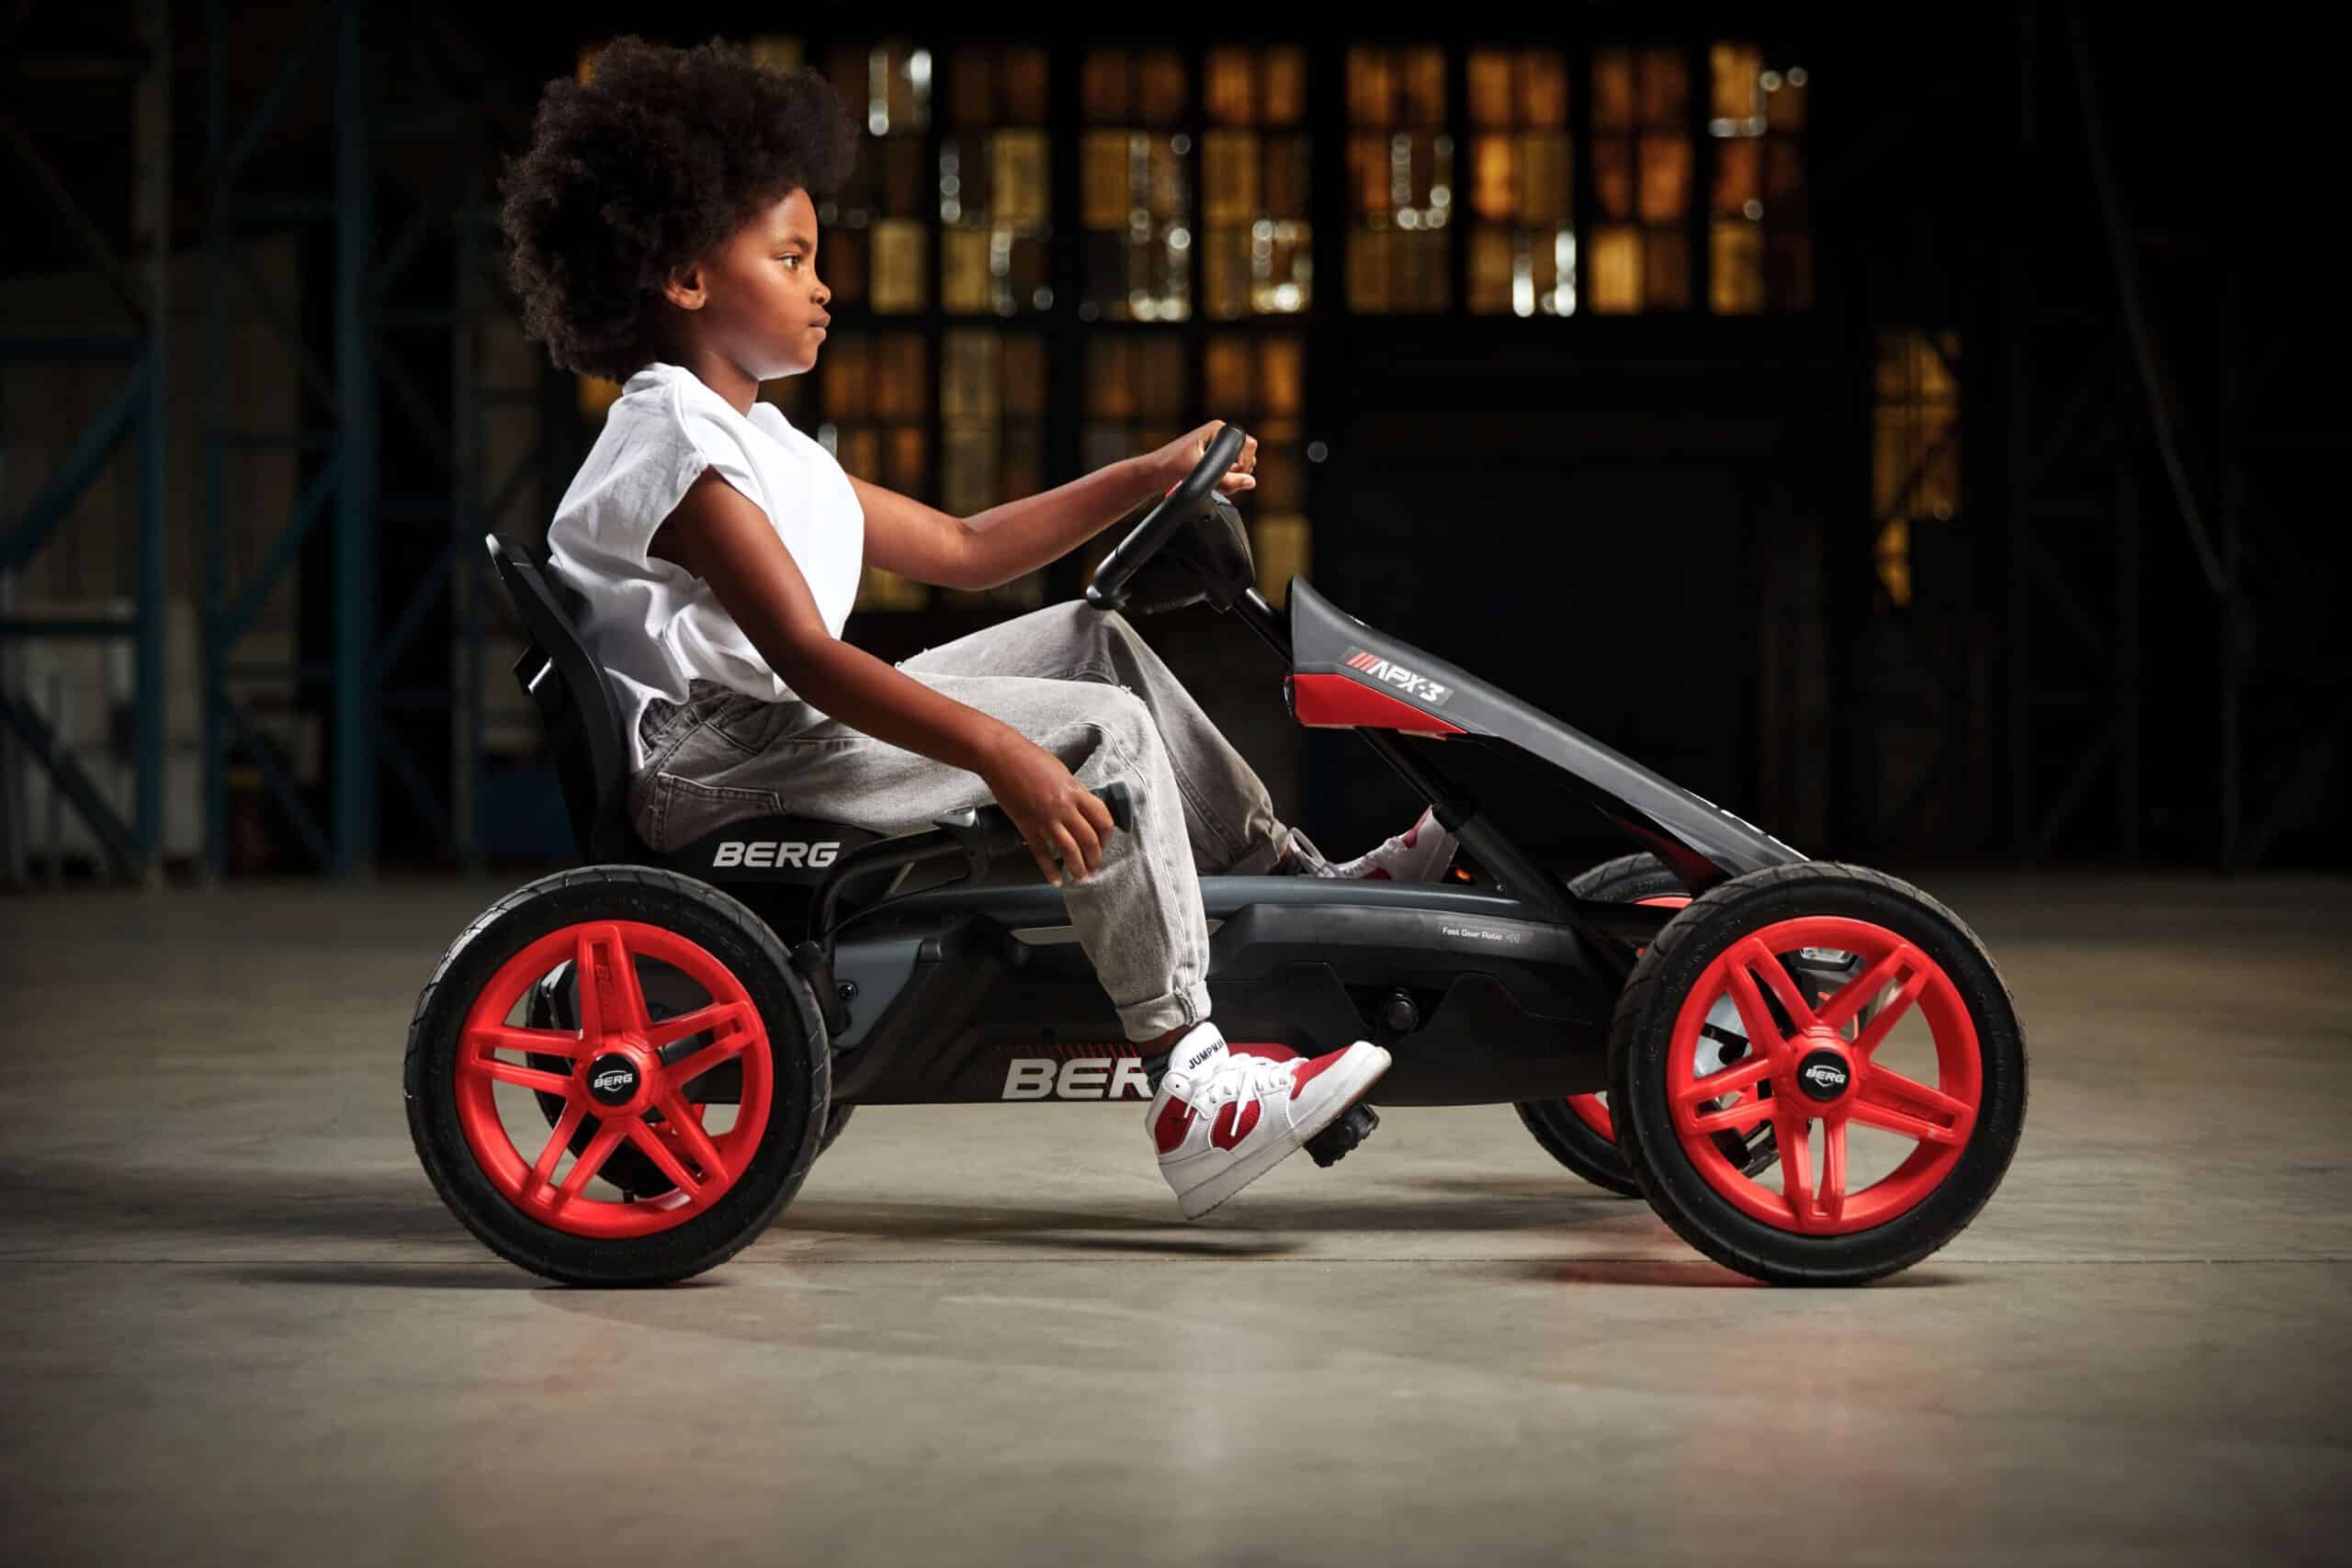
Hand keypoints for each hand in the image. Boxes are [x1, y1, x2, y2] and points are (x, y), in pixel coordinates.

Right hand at [977, 732, 1118, 886]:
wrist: (1001, 756)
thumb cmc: (1029, 758)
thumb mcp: (1061, 772)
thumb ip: (1073, 791)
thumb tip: (1082, 807)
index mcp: (1075, 791)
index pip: (1102, 819)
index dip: (1107, 836)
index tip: (1104, 844)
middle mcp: (1064, 807)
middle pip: (1089, 840)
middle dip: (1095, 858)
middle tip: (1094, 866)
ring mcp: (1046, 819)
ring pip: (1070, 850)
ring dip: (1078, 867)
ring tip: (1080, 876)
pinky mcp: (1027, 827)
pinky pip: (1042, 854)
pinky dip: (1050, 870)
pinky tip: (1056, 879)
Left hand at [1149, 421, 1257, 499]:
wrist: (1153, 474)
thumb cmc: (1169, 468)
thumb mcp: (1200, 475)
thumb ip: (1227, 480)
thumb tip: (1251, 482)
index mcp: (1217, 429)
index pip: (1248, 444)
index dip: (1244, 463)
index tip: (1229, 474)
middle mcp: (1219, 435)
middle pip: (1247, 457)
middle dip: (1237, 474)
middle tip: (1218, 482)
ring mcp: (1217, 448)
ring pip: (1240, 468)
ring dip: (1230, 480)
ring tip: (1211, 484)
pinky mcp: (1213, 460)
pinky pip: (1230, 473)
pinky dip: (1224, 483)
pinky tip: (1210, 486)